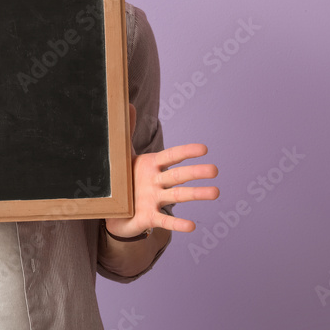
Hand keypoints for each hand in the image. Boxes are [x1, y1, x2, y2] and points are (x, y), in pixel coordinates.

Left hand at [105, 104, 218, 238]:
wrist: (113, 211)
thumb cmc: (122, 179)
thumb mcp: (122, 155)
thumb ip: (126, 131)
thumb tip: (127, 103)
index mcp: (150, 166)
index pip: (170, 156)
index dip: (185, 152)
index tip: (203, 149)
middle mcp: (155, 182)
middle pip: (178, 176)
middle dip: (195, 172)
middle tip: (214, 170)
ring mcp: (154, 200)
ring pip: (177, 196)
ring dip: (196, 195)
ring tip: (216, 192)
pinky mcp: (149, 218)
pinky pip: (164, 220)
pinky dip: (177, 223)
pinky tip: (192, 226)